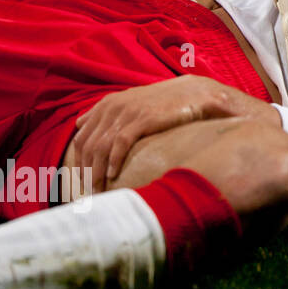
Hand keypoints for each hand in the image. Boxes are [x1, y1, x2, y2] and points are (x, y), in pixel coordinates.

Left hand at [72, 76, 276, 192]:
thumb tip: (85, 124)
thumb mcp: (144, 106)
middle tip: (87, 191)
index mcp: (115, 102)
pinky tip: (113, 174)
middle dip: (84, 168)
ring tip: (98, 190)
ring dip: (96, 170)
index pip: (85, 130)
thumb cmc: (177, 105)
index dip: (80, 156)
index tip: (82, 177)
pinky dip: (113, 159)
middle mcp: (119, 104)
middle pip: (89, 140)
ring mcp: (131, 110)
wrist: (207, 96)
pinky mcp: (146, 117)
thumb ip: (118, 115)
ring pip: (101, 144)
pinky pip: (120, 141)